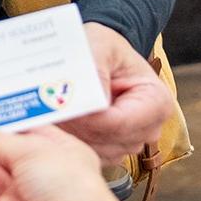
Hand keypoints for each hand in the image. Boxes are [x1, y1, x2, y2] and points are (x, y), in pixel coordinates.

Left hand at [60, 23, 172, 162]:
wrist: (101, 55)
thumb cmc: (104, 47)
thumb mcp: (100, 45)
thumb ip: (95, 69)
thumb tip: (90, 100)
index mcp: (156, 101)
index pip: (118, 123)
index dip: (87, 118)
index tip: (58, 108)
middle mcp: (149, 128)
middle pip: (106, 140)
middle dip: (75, 128)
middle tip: (44, 113)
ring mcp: (130, 142)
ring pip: (95, 151)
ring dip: (69, 137)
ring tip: (46, 116)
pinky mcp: (112, 149)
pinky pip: (88, 155)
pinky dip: (70, 142)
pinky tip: (54, 124)